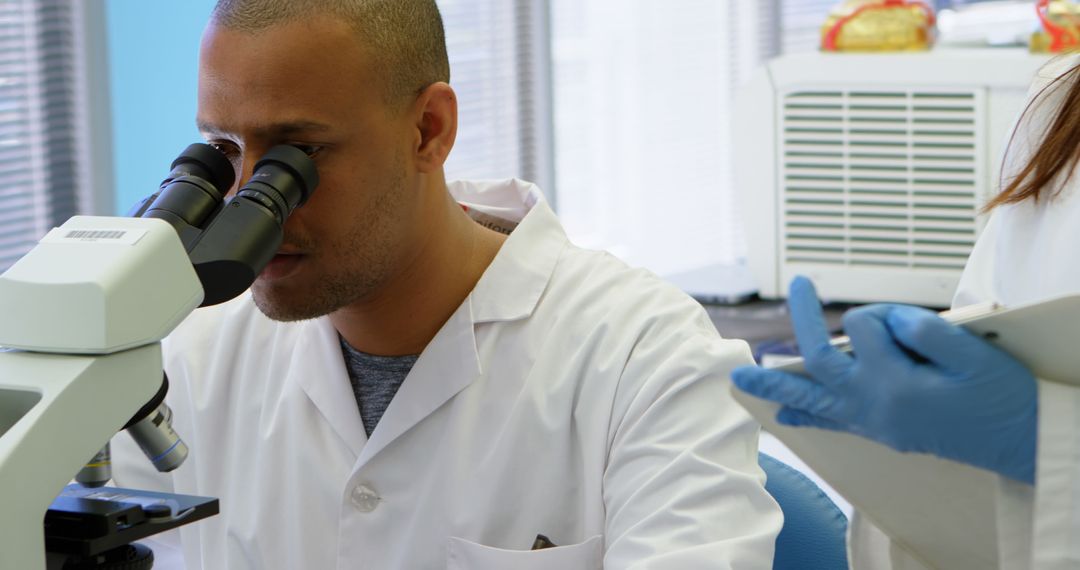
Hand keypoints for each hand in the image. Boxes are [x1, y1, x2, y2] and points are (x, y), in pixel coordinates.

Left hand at [731, 276, 1037, 483]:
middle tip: (799, 286)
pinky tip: (783, 418)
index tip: (906, 317)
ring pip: (811, 400)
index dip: (881, 312)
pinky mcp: (879, 431)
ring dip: (773, 386)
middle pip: (818, 360)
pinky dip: (805, 418)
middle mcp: (874, 405)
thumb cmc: (1001, 394)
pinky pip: (831, 424)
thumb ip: (927, 331)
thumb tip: (888, 318)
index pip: (864, 328)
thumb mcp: (974, 353)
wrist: (1018, 441)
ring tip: (737, 377)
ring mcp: (873, 422)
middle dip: (803, 321)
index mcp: (895, 381)